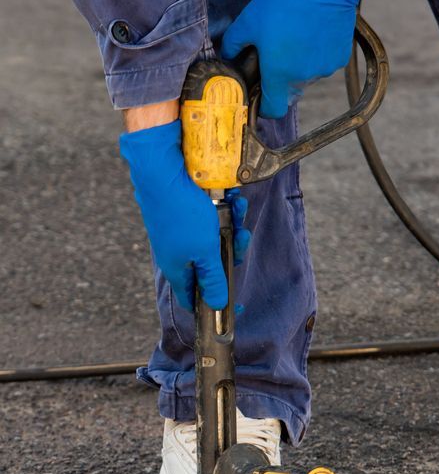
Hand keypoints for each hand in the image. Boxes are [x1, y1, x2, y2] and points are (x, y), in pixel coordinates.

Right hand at [119, 119, 249, 310]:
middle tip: (241, 236)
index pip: (194, 299)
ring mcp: (182, 232)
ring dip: (232, 223)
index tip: (237, 302)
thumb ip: (213, 278)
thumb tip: (216, 305)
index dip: (215, 303)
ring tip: (237, 207)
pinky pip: (212, 216)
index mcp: (178, 269)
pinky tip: (230, 197)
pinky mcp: (186, 212)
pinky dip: (224, 207)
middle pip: (213, 263)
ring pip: (216, 237)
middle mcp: (178, 252)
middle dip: (232, 249)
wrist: (161, 169)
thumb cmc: (181, 213)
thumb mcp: (205, 252)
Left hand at [222, 0, 370, 118]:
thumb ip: (233, 42)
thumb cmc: (286, 1)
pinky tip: (312, 34)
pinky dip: (317, 56)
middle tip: (277, 56)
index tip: (262, 96)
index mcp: (279, 72)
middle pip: (290, 93)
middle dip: (281, 81)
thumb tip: (227, 55)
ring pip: (307, 79)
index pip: (273, 110)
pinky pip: (323, 65)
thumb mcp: (250, 19)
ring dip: (300, 67)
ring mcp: (324, 69)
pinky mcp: (339, 59)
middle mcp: (303, 77)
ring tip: (296, 38)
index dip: (265, 107)